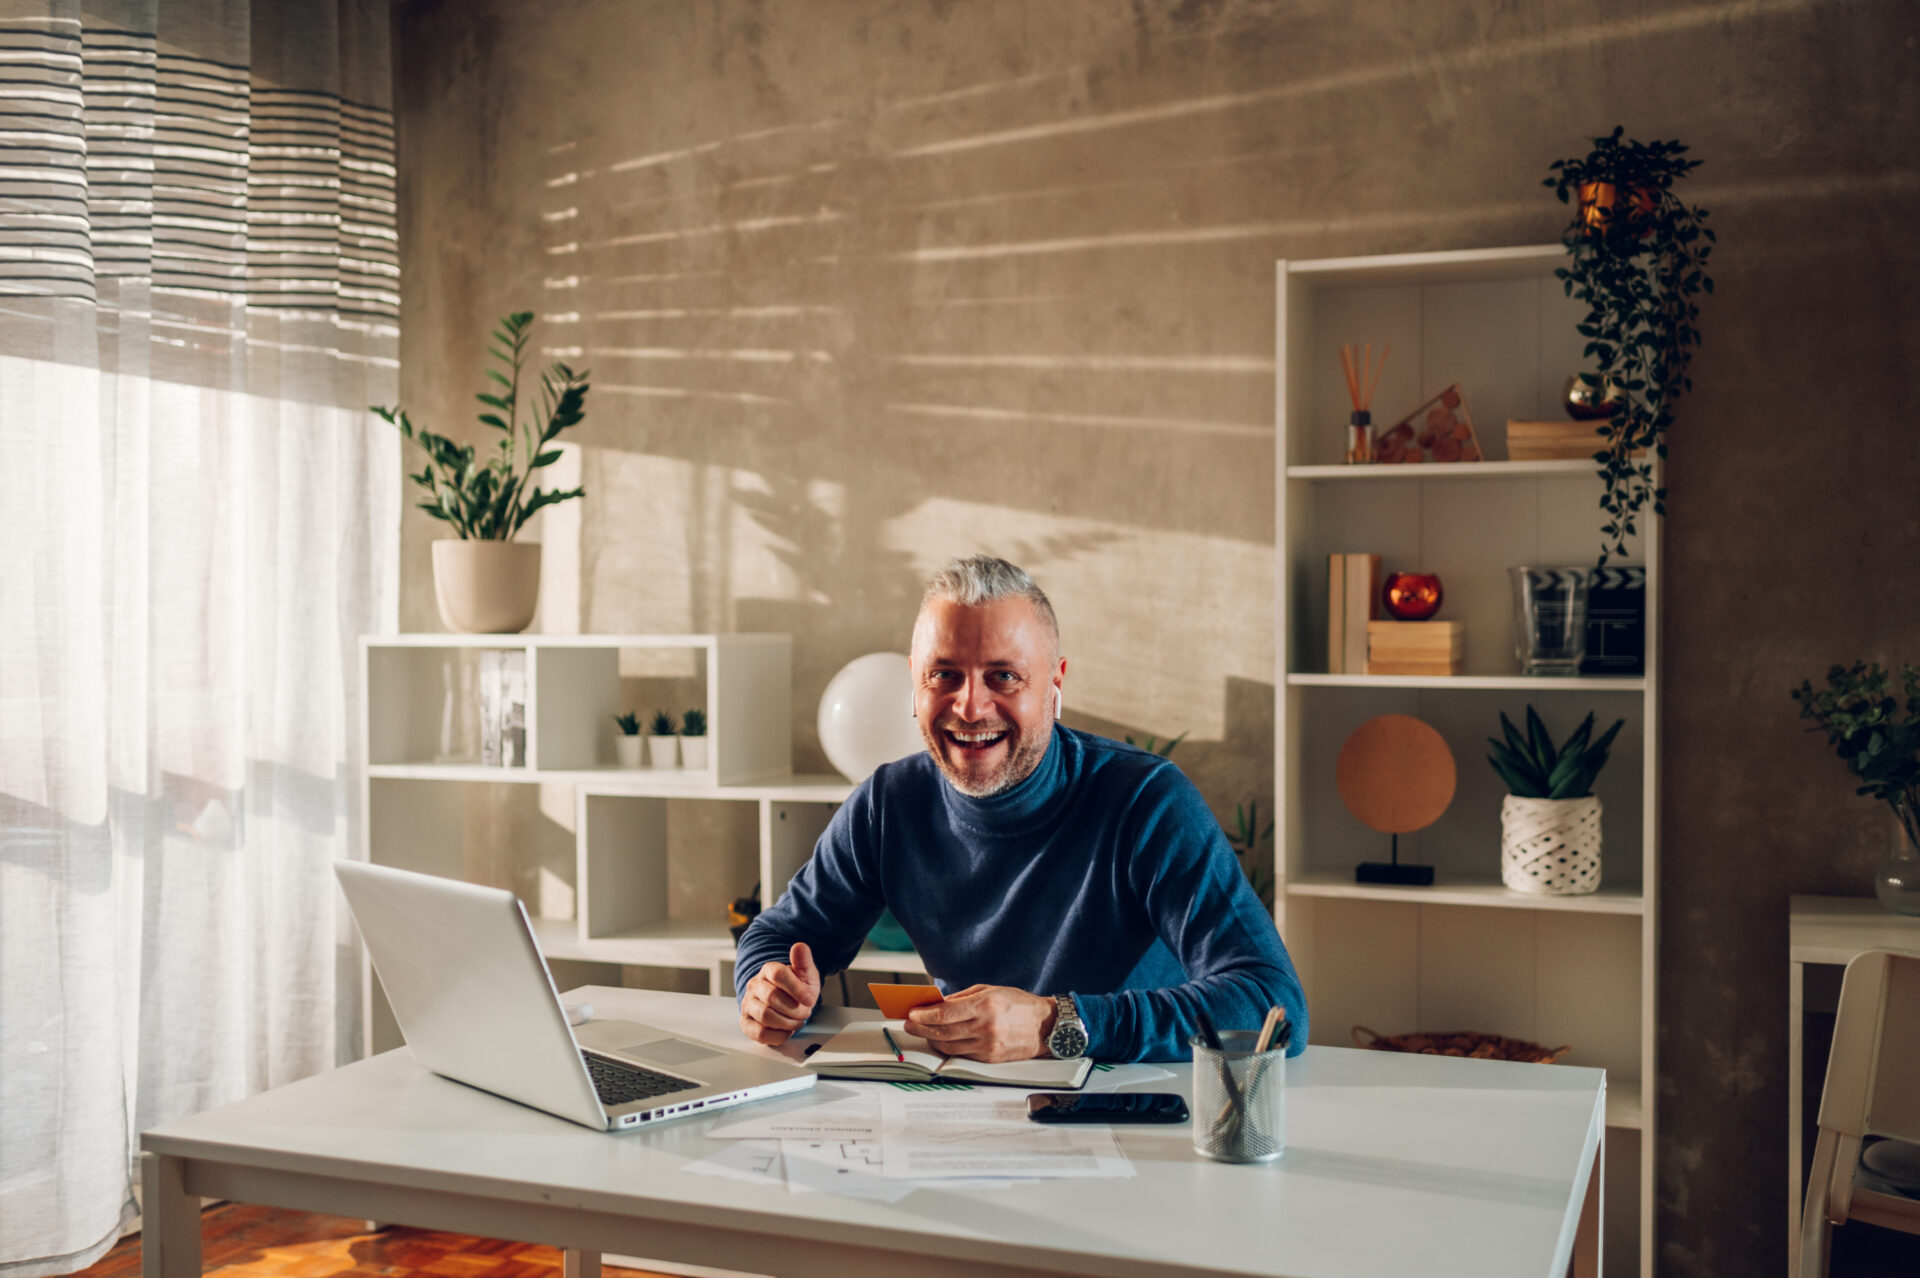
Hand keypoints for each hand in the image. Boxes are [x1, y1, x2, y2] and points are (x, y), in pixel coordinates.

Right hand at [739, 942, 820, 1045]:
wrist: (787, 1002)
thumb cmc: (797, 988)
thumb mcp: (805, 974)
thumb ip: (803, 961)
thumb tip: (799, 947)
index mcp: (768, 970)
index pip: (778, 974)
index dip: (797, 989)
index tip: (810, 999)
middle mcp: (755, 986)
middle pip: (772, 997)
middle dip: (794, 1009)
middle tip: (804, 1012)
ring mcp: (748, 1004)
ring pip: (765, 1016)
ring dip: (788, 1022)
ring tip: (797, 1021)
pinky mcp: (746, 1023)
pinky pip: (760, 1033)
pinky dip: (778, 1035)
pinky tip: (787, 1030)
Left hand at [903, 984, 1055, 1062]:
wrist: (1045, 1027)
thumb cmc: (1018, 1004)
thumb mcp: (990, 990)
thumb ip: (962, 998)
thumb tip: (937, 1004)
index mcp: (985, 1006)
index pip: (945, 1014)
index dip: (924, 1015)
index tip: (912, 1013)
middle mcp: (985, 1027)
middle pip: (942, 1032)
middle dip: (921, 1028)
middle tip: (909, 1024)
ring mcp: (987, 1046)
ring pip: (949, 1046)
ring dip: (931, 1040)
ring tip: (922, 1032)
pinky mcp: (990, 1058)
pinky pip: (962, 1054)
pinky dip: (947, 1048)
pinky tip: (940, 1041)